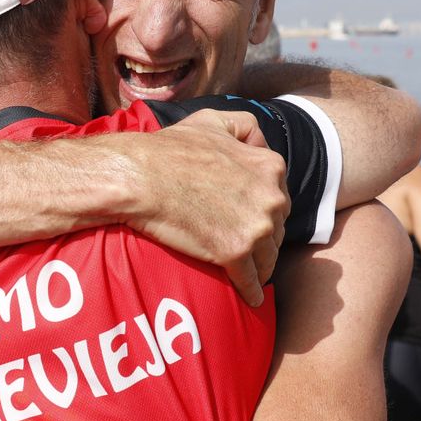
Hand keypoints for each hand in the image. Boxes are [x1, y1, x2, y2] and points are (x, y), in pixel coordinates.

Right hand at [125, 110, 289, 306]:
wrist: (140, 178)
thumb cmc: (169, 150)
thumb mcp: (213, 122)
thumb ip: (244, 128)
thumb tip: (259, 143)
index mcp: (270, 167)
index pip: (280, 199)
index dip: (266, 212)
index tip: (252, 221)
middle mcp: (271, 197)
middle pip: (278, 229)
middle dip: (265, 238)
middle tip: (246, 246)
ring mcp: (256, 227)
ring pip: (269, 256)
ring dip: (260, 266)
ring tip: (247, 273)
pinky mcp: (236, 253)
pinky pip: (252, 281)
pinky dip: (251, 292)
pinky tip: (250, 298)